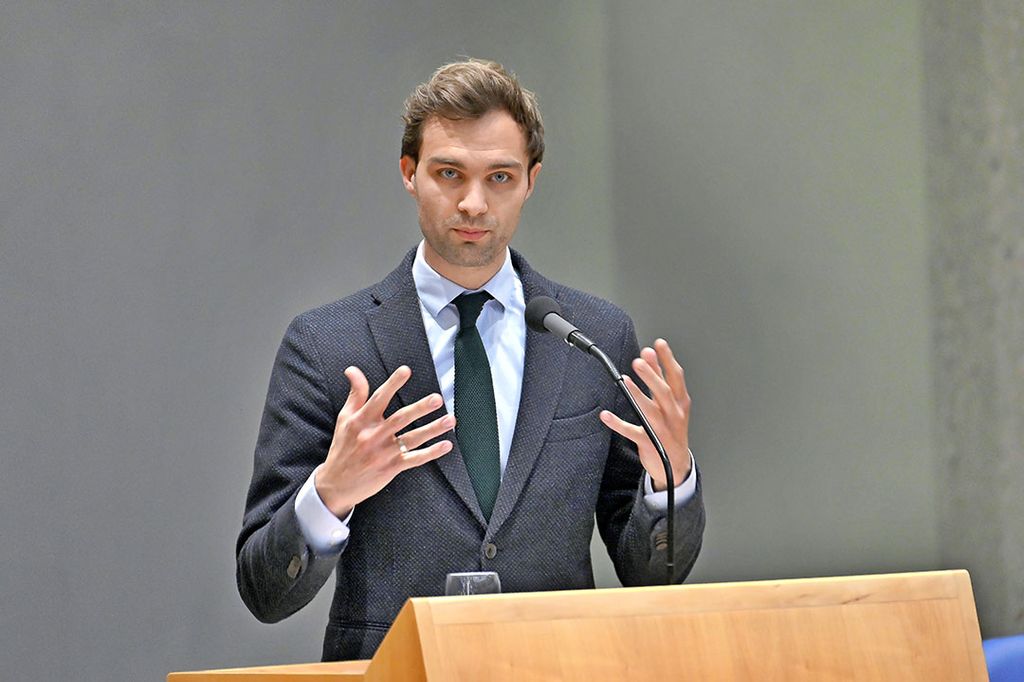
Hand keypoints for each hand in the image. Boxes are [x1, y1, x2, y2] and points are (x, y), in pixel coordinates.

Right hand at [315, 365, 454, 516]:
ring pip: (412, 439)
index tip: (406, 371)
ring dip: (432, 429)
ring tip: (450, 420)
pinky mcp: (390, 468)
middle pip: (400, 419)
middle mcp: (373, 436)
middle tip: (437, 399)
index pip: (378, 398)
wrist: (336, 484)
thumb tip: (352, 370)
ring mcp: (383, 453)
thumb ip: (355, 394)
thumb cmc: (343, 447)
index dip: (392, 384)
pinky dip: (431, 453)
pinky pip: (414, 459)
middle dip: (419, 408)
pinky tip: (446, 445)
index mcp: (361, 421)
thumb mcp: (345, 419)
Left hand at [599, 338, 690, 491]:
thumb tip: (650, 357)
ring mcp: (662, 430)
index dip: (667, 360)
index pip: (676, 378)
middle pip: (664, 392)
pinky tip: (606, 415)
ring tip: (625, 380)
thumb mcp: (672, 405)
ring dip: (637, 395)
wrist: (676, 466)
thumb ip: (660, 381)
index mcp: (681, 403)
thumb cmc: (672, 429)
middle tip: (639, 360)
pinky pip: (632, 432)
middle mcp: (674, 415)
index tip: (658, 344)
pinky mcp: (649, 443)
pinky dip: (618, 424)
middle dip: (652, 376)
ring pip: (650, 411)